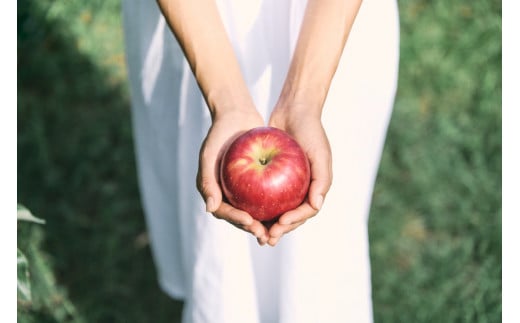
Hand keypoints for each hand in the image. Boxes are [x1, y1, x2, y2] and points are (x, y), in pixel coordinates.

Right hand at [196, 109, 270, 244]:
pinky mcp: (256, 183)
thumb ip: (207, 182)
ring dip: (265, 224)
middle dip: (253, 228)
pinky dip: (274, 206)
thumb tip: (210, 209)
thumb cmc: (218, 134)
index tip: (250, 221)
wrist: (235, 116)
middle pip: (240, 217)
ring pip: (254, 211)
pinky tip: (288, 211)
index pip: (224, 212)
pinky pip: (266, 197)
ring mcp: (241, 190)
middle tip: (267, 235)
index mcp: (213, 192)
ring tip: (278, 231)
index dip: (237, 220)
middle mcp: (227, 194)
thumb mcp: (208, 156)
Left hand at [267, 106, 332, 245]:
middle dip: (278, 229)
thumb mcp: (320, 154)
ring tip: (253, 230)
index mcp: (315, 189)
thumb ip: (321, 180)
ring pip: (275, 209)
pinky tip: (244, 210)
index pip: (305, 212)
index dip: (293, 222)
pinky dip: (256, 203)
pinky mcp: (272, 177)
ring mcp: (287, 184)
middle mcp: (302, 190)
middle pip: (290, 216)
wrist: (294, 110)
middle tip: (264, 237)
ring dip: (266, 222)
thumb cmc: (311, 132)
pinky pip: (263, 194)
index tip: (279, 224)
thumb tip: (316, 206)